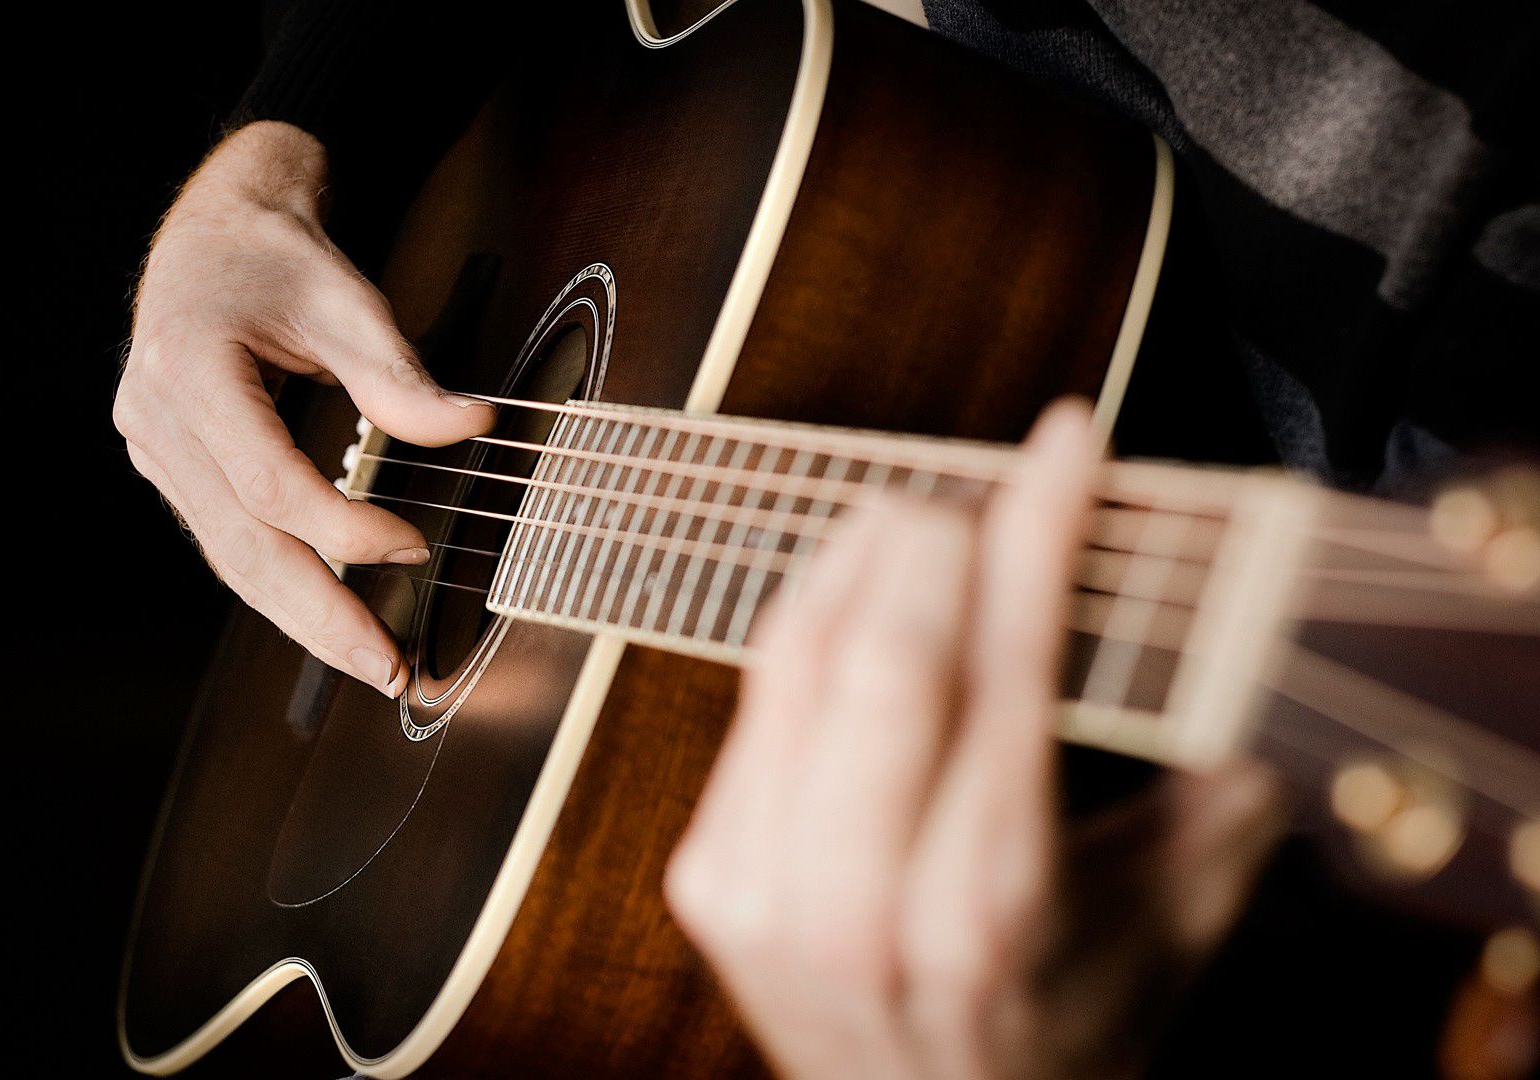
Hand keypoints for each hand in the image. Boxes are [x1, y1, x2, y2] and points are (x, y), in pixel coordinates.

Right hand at [114, 122, 493, 695]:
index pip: (268, 482)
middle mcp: (153, 417)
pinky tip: (329, 614)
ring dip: (301, 616)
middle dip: (320, 615)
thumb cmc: (276, 254)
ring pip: (230, 557)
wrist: (213, 231)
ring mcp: (152, 448)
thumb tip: (470, 428)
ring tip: (368, 660)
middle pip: (242, 544)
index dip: (344, 527)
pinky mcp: (169, 466)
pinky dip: (281, 582)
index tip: (414, 548)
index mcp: (187, 366)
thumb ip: (399, 374)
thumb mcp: (345, 299)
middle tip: (387, 667)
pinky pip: (227, 540)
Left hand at [664, 400, 1283, 1078]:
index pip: (1005, 673)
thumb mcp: (1162, 941)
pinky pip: (753, 696)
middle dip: (942, 535)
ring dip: (864, 557)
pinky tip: (856, 579)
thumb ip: (1215, 809)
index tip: (1065, 446)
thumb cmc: (1055, 1042)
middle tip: (997, 482)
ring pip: (798, 655)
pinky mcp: (705, 874)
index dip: (1036, 535)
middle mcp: (852, 904)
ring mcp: (758, 889)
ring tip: (930, 512)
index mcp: (983, 915)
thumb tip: (1246, 671)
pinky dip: (809, 613)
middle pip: (883, 653)